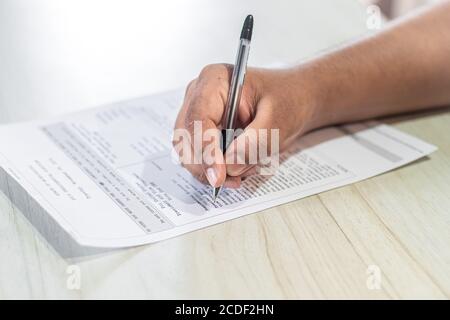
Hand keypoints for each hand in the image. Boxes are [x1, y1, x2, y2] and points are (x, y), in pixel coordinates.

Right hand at [173, 63, 318, 187]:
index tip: (219, 176)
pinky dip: (218, 170)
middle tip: (235, 180)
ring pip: (190, 154)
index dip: (206, 150)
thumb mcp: (279, 121)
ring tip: (247, 168)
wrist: (291, 101)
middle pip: (186, 139)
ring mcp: (196, 115)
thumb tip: (229, 165)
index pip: (198, 119)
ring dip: (215, 170)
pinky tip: (241, 166)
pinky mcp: (200, 133)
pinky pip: (199, 159)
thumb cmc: (286, 100)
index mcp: (214, 80)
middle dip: (208, 165)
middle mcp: (198, 96)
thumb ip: (255, 143)